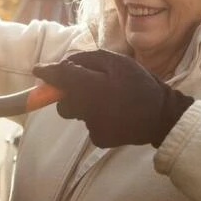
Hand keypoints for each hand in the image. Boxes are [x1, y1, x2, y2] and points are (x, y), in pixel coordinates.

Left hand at [32, 50, 192, 148]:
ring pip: (77, 113)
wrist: (162, 116)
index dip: (48, 73)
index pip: (62, 78)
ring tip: (109, 100)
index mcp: (93, 87)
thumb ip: (88, 60)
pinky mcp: (99, 139)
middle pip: (64, 102)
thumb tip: (65, 66)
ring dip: (85, 105)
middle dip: (68, 94)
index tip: (37, 69)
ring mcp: (93, 127)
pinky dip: (97, 118)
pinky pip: (89, 125)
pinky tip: (114, 114)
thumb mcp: (118, 62)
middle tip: (86, 86)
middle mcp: (89, 109)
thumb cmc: (140, 84)